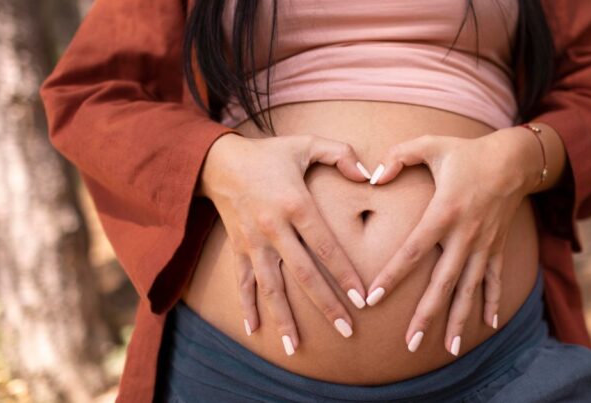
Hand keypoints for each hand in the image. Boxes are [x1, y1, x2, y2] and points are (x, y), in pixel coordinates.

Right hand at [198, 133, 370, 354]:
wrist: (220, 161)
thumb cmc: (270, 154)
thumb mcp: (306, 144)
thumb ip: (340, 154)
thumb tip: (370, 176)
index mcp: (295, 204)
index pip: (325, 247)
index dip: (345, 274)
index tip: (363, 299)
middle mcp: (273, 228)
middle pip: (303, 275)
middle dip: (326, 305)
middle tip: (346, 331)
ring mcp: (253, 242)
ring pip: (270, 287)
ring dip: (283, 317)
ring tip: (295, 347)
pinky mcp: (238, 248)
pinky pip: (242, 282)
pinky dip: (247, 306)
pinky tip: (254, 330)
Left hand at [364, 127, 541, 355]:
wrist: (514, 160)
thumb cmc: (467, 153)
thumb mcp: (431, 145)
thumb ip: (398, 156)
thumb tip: (372, 176)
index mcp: (444, 212)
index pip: (412, 251)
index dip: (392, 276)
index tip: (373, 298)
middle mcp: (465, 235)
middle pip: (442, 282)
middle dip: (426, 314)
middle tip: (410, 343)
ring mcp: (484, 245)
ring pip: (468, 289)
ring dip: (458, 319)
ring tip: (447, 349)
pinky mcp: (497, 248)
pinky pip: (494, 281)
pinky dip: (491, 303)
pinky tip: (486, 327)